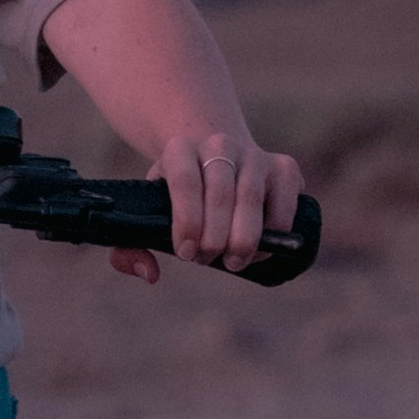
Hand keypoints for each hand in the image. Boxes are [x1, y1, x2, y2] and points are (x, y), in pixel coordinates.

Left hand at [108, 128, 304, 281]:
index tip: (184, 253)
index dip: (186, 221)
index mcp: (180, 149)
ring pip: (252, 199)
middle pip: (220, 193)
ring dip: (244, 239)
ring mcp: (254, 154)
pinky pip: (284, 203)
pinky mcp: (283, 167)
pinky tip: (260, 250)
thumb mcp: (150, 209)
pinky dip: (275, 231)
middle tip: (207, 260)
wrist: (216, 161)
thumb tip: (150, 274)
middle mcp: (219, 144)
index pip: (184, 181)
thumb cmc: (180, 198)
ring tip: (234, 263)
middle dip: (214, 237)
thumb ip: (134, 243)